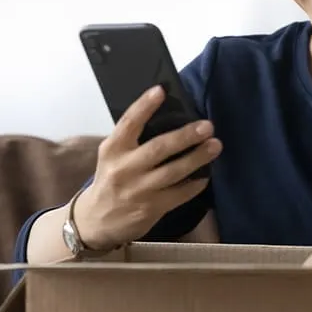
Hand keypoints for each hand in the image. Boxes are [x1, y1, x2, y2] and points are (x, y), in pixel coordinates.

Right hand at [73, 85, 221, 249]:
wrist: (95, 221)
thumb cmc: (111, 178)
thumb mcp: (114, 155)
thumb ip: (133, 139)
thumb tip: (171, 115)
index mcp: (113, 149)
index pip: (129, 123)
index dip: (144, 106)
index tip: (161, 90)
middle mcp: (124, 168)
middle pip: (158, 148)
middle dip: (185, 136)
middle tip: (207, 126)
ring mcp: (138, 190)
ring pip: (173, 172)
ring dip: (197, 158)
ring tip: (215, 145)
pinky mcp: (150, 209)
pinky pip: (178, 194)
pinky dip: (194, 184)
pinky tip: (205, 175)